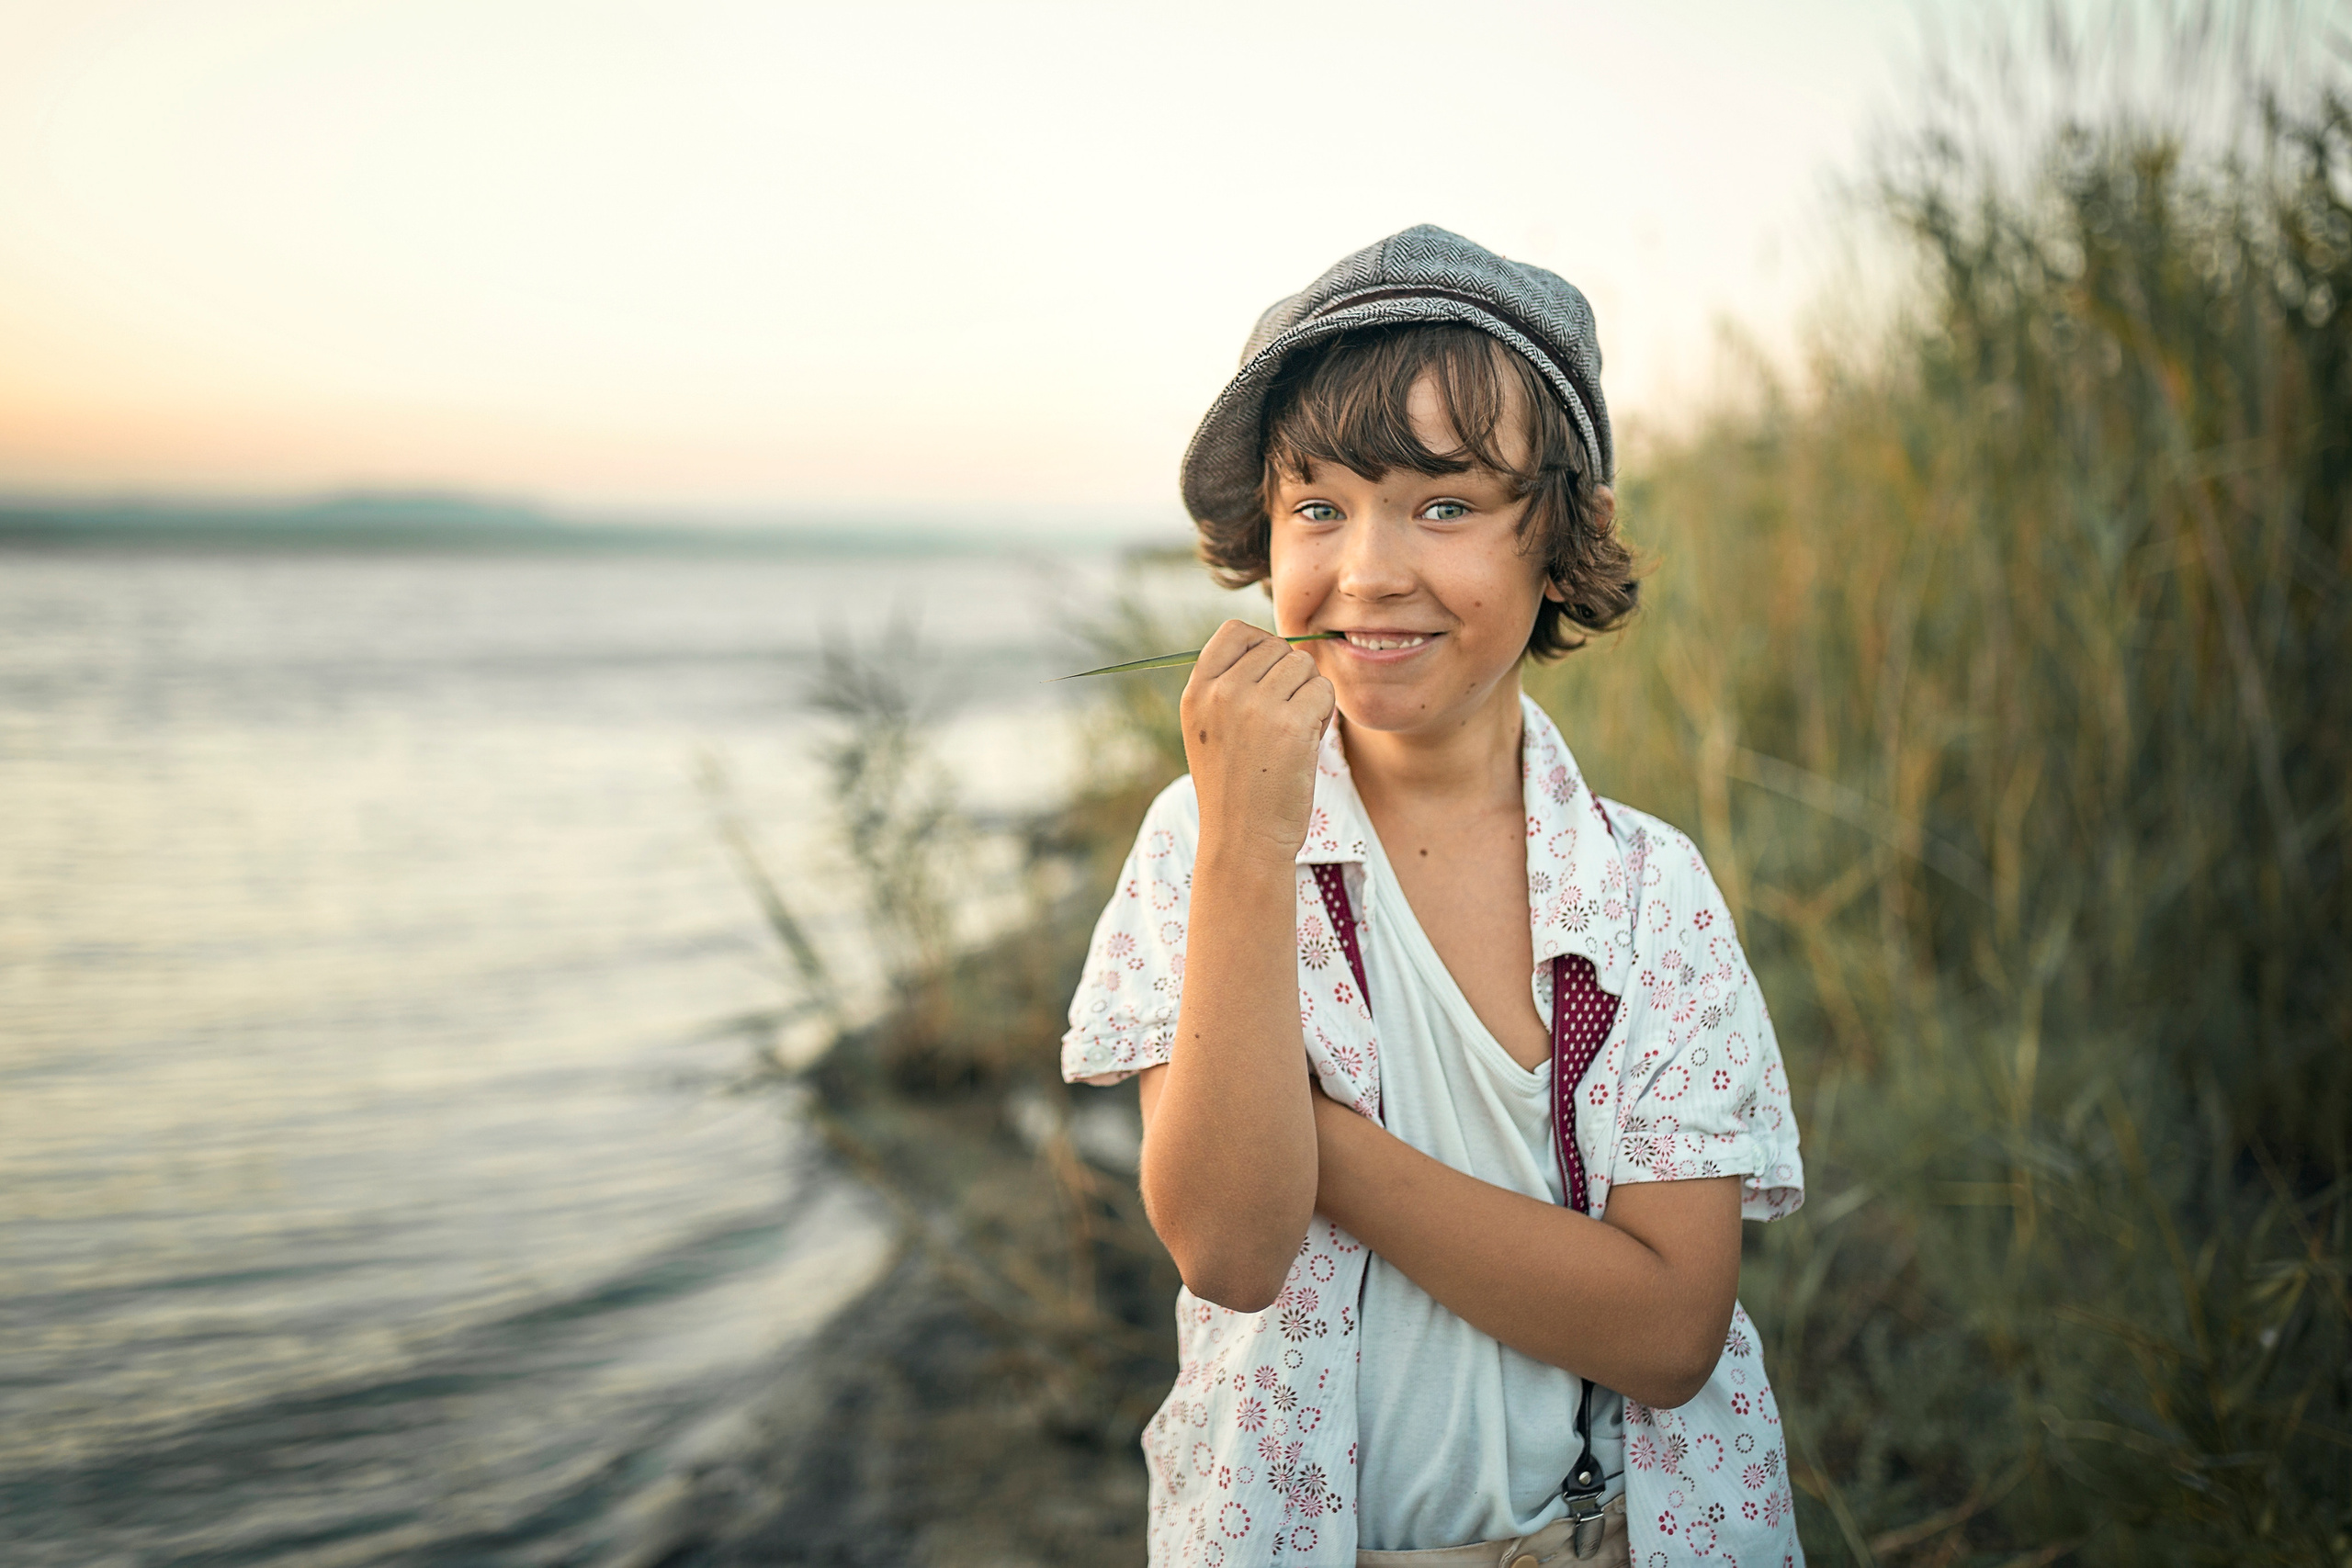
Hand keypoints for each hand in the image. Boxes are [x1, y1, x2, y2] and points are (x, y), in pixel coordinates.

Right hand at [1180, 620, 1335, 865]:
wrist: (1243, 841)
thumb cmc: (1235, 788)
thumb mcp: (1211, 730)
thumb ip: (1229, 685)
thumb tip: (1278, 645)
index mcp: (1196, 691)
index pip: (1236, 631)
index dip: (1261, 646)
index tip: (1268, 678)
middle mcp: (1222, 692)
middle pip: (1277, 647)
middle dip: (1289, 677)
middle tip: (1281, 719)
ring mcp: (1256, 706)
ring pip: (1304, 666)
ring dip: (1308, 695)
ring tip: (1291, 734)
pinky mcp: (1291, 725)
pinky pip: (1324, 691)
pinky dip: (1324, 714)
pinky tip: (1304, 745)